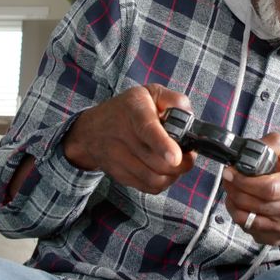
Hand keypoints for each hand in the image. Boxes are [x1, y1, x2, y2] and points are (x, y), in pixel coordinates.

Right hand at [61, 85, 195, 193]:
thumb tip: (188, 118)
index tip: (176, 156)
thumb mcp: (150, 93)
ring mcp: (118, 157)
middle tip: (188, 155)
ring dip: (173, 175)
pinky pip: (148, 187)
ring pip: (153, 178)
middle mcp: (122, 134)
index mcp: (134, 110)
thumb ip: (174, 100)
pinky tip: (164, 170)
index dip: (162, 144)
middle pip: (156, 161)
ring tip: (177, 163)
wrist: (92, 130)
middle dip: (181, 163)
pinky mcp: (119, 174)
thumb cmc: (128, 110)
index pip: (147, 129)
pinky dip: (162, 183)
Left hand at [220, 132, 279, 258]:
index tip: (232, 171)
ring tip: (232, 189)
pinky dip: (238, 215)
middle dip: (235, 189)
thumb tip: (251, 147)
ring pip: (247, 218)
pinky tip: (240, 203)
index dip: (244, 180)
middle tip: (228, 178)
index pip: (268, 188)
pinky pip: (247, 229)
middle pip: (255, 203)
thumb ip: (276, 143)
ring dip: (232, 201)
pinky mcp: (276, 239)